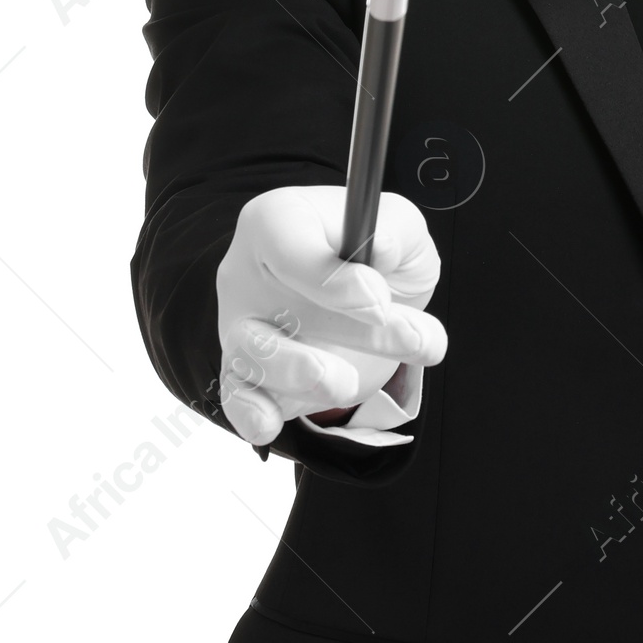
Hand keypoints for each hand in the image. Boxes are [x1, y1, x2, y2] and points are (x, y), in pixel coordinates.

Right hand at [214, 185, 447, 446]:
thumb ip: (396, 228)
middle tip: (406, 342)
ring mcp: (244, 323)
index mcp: (281, 219)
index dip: (329, 276)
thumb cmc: (376, 254)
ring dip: (300, 374)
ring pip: (252, 352)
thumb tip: (381, 247)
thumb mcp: (400, 226)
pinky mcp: (247, 372)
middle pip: (273, 302)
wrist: (369, 299)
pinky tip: (270, 423)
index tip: (378, 300)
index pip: (286, 241)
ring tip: (347, 384)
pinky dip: (251, 413)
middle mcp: (249, 269)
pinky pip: (237, 395)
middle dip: (341, 330)